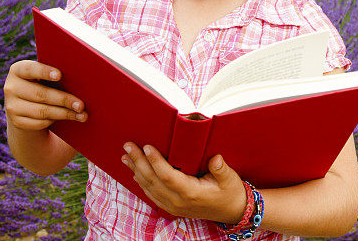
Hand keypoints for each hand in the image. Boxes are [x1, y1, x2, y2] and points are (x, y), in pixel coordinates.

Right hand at [3, 60, 87, 130]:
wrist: (26, 106)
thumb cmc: (43, 84)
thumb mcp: (44, 77)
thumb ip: (55, 74)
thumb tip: (81, 77)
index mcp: (18, 70)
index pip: (29, 69)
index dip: (44, 71)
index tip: (60, 75)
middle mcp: (11, 87)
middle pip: (40, 94)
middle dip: (64, 99)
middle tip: (81, 104)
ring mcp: (11, 106)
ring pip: (42, 111)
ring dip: (64, 113)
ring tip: (81, 114)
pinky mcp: (17, 122)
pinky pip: (40, 123)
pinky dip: (56, 120)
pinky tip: (69, 118)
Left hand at [121, 143, 246, 222]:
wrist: (231, 211)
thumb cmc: (230, 192)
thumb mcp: (230, 179)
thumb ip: (221, 169)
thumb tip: (215, 158)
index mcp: (191, 192)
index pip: (168, 175)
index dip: (155, 161)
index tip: (147, 147)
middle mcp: (178, 201)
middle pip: (153, 180)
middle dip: (139, 162)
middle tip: (128, 146)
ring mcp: (173, 206)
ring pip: (149, 188)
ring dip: (136, 171)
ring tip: (126, 156)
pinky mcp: (172, 207)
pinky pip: (152, 194)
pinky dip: (142, 183)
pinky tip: (135, 173)